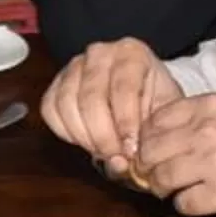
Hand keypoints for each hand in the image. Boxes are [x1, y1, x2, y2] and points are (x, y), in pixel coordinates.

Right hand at [43, 39, 182, 185]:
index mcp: (132, 53)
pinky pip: (50, 109)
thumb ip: (151, 135)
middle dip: (102, 135)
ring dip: (83, 136)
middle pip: (91, 98)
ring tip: (101, 151)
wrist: (141, 93)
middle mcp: (100, 53)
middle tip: (115, 157)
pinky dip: (65, 131)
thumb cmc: (154, 103)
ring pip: (66, 103)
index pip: (123, 89)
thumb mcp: (165, 114)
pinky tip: (85, 140)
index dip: (125, 123)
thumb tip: (121, 163)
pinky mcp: (55, 82)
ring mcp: (74, 66)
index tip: (130, 150)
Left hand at [133, 94, 215, 216]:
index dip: (148, 140)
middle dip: (149, 167)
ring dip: (164, 189)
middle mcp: (207, 130)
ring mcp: (212, 162)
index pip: (156, 120)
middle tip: (158, 177)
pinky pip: (183, 203)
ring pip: (161, 178)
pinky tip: (201, 202)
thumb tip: (164, 139)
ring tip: (178, 191)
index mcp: (213, 106)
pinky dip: (187, 206)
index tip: (154, 153)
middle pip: (150, 150)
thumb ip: (204, 123)